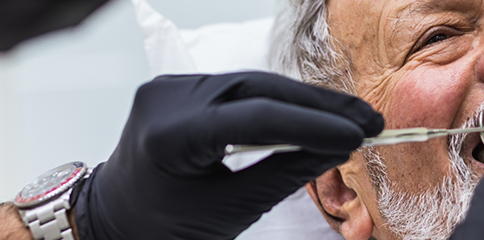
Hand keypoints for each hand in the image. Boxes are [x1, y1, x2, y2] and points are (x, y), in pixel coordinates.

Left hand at [71, 72, 383, 239]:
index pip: (255, 117)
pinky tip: (314, 114)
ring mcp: (171, 88)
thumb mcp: (230, 211)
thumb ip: (285, 173)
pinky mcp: (181, 88)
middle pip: (260, 91)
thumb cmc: (163, 228)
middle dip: (319, 106)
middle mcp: (166, 99)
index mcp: (169, 135)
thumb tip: (338, 148)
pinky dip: (279, 104)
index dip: (314, 124)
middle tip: (369, 122)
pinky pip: (240, 89)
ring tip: (352, 119)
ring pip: (255, 85)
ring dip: (305, 102)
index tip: (359, 136)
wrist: (114, 220)